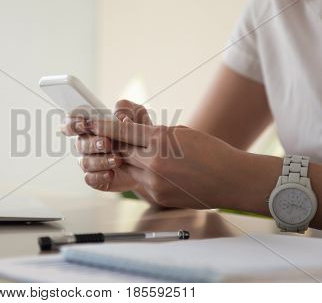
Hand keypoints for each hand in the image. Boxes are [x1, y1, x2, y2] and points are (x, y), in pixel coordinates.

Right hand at [62, 100, 157, 203]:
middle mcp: (88, 144)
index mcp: (92, 126)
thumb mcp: (139, 116)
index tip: (82, 124)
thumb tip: (117, 114)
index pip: (73, 122)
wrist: (151, 160)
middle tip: (108, 144)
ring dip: (99, 161)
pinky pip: (90, 178)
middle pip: (80, 143)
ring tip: (117, 160)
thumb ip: (127, 109)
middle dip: (92, 143)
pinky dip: (99, 176)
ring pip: (85, 162)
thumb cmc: (140, 133)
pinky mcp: (96, 178)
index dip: (72, 123)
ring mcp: (91, 161)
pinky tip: (111, 173)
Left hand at [63, 100, 248, 208]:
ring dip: (123, 162)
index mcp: (160, 141)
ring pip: (125, 170)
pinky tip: (149, 171)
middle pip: (118, 152)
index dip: (103, 126)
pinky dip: (138, 175)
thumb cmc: (210, 152)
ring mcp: (153, 183)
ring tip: (129, 155)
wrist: (231, 179)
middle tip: (103, 139)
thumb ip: (152, 132)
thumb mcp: (179, 132)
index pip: (122, 131)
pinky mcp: (156, 197)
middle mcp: (153, 163)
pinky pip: (138, 184)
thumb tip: (130, 129)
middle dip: (110, 145)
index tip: (90, 123)